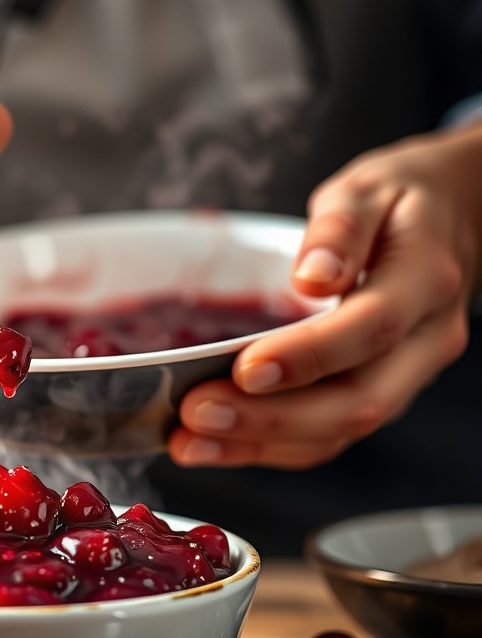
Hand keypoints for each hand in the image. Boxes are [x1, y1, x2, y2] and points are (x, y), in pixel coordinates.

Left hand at [170, 122, 481, 468]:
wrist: (447, 222)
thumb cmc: (397, 203)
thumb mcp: (367, 189)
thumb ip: (340, 228)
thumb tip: (314, 275)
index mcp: (423, 280)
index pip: (373, 328)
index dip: (309, 356)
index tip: (246, 369)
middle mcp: (424, 340)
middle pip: (358, 400)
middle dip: (271, 418)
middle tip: (197, 414)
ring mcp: (405, 375)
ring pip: (340, 430)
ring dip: (259, 444)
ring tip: (189, 442)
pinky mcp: (377, 393)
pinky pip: (327, 435)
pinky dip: (266, 448)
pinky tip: (211, 444)